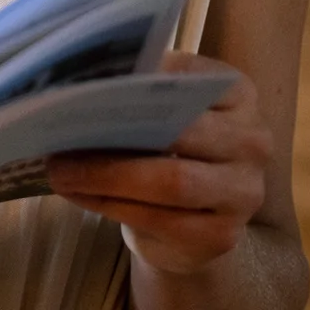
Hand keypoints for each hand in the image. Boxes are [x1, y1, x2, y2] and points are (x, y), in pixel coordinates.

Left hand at [45, 52, 271, 276]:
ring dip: (105, 176)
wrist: (190, 219)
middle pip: (180, 133)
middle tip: (58, 132)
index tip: (90, 79)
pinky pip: (162, 220)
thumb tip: (78, 78)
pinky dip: (112, 206)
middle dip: (112, 134)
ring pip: (170, 183)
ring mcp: (243, 192)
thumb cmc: (166, 148)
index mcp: (238, 94)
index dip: (140, 77)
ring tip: (60, 170)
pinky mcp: (223, 234)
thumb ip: (137, 90)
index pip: (190, 75)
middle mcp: (252, 140)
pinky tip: (80, 195)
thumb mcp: (160, 112)